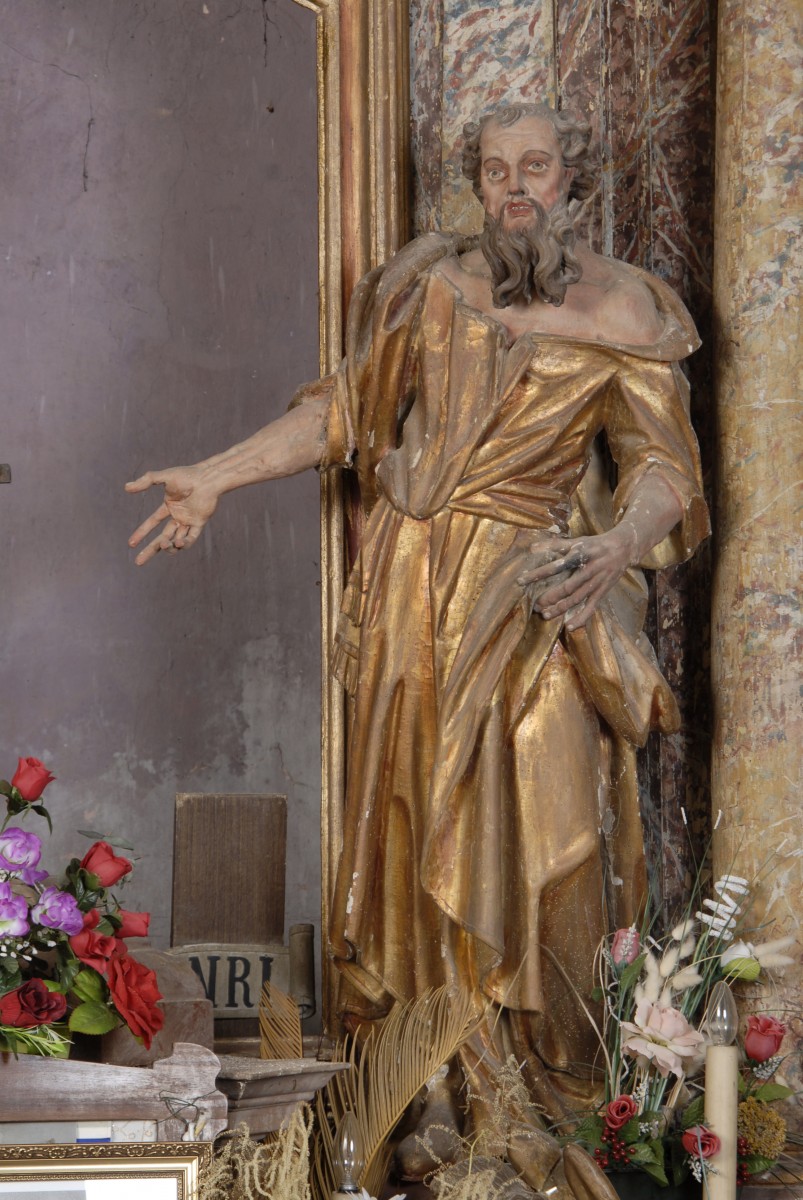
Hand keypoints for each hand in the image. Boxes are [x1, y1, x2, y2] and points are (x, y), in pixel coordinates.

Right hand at [125, 465, 218, 565]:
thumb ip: (146, 481)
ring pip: (175, 540)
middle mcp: (178, 516)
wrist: (208, 478)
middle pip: (162, 538)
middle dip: (151, 550)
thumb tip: (126, 487)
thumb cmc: (187, 475)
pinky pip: (191, 538)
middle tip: (138, 562)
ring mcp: (188, 521)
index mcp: (169, 506)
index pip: (152, 523)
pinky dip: (184, 543)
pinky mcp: (199, 523)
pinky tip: (177, 543)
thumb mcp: (163, 477)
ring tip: (164, 544)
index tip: (131, 544)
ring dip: (168, 546)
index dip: (141, 533)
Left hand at [517, 527, 632, 631]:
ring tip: (545, 615)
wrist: (625, 547)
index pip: (556, 565)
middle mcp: (590, 569)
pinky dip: (582, 618)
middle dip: (550, 597)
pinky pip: (592, 607)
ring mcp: (597, 582)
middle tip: (535, 605)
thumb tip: (532, 547)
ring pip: (577, 598)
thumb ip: (555, 544)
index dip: (539, 573)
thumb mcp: (578, 541)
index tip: (521, 580)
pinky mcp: (603, 591)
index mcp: (581, 554)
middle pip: (567, 586)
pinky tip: (570, 627)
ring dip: (561, 609)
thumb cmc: (596, 544)